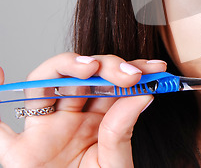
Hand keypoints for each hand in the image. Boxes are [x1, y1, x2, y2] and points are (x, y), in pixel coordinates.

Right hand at [0, 53, 166, 167]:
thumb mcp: (116, 163)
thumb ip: (123, 130)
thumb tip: (144, 92)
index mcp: (98, 121)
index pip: (113, 84)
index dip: (133, 70)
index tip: (155, 68)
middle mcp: (71, 119)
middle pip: (82, 77)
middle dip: (107, 67)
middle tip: (130, 74)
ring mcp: (45, 130)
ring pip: (46, 83)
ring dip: (66, 67)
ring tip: (91, 67)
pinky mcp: (18, 151)